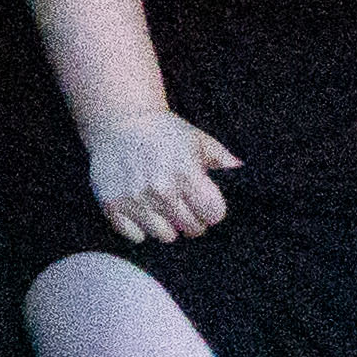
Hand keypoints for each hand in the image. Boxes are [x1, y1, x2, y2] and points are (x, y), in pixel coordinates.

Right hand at [80, 106, 236, 247]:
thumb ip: (223, 160)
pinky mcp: (112, 205)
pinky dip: (140, 226)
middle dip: (192, 218)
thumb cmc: (163, 131)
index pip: (213, 214)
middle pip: (192, 229)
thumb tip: (244, 175)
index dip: (212, 209)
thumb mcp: (198, 139)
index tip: (205, 202)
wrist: (118, 120)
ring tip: (162, 205)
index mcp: (186, 172)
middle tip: (183, 202)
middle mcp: (161, 188)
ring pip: (165, 236)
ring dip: (167, 225)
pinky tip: (141, 207)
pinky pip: (136, 236)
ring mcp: (135, 199)